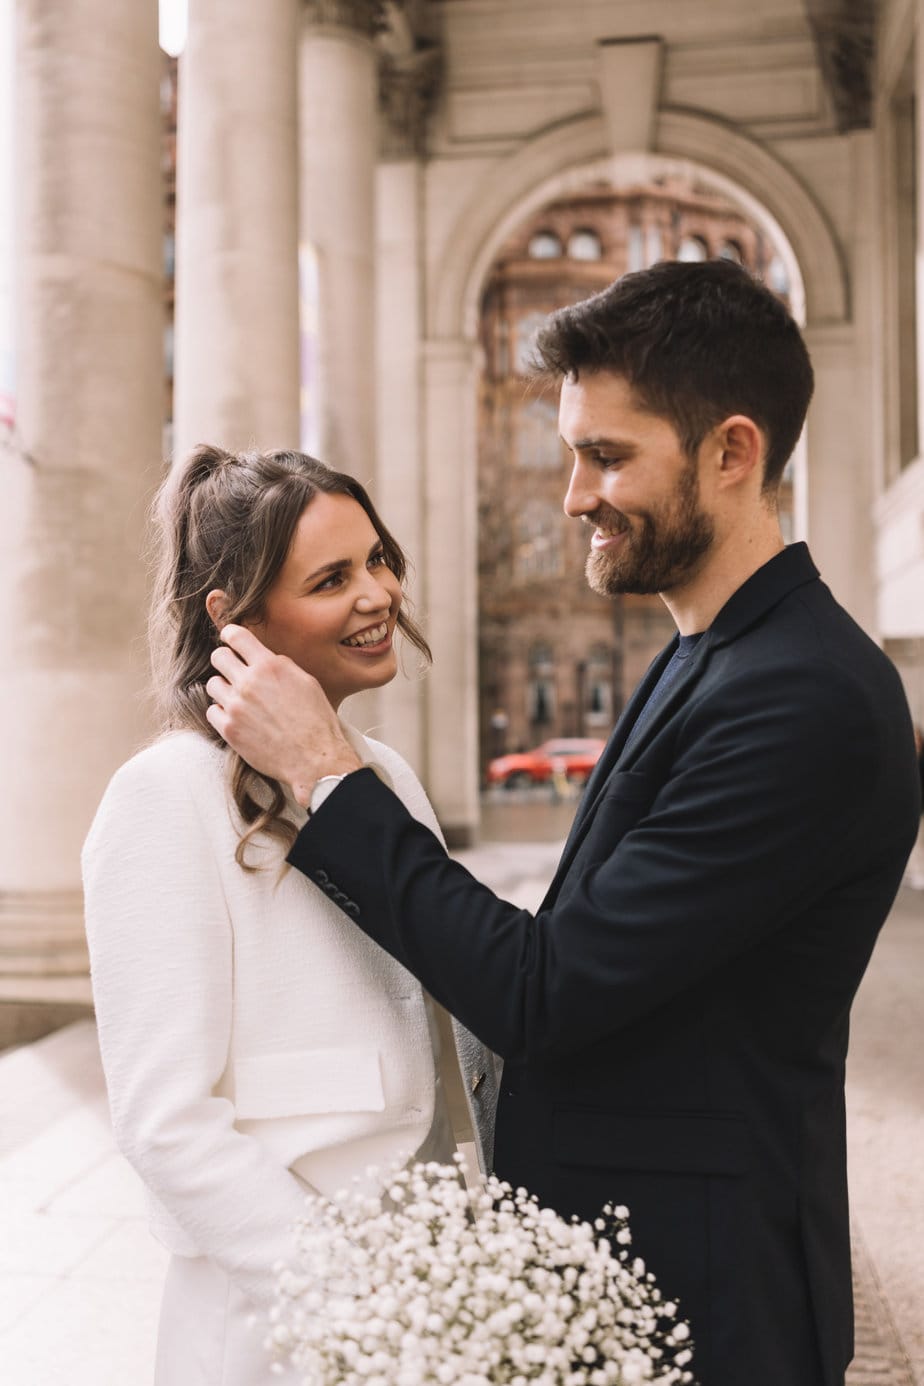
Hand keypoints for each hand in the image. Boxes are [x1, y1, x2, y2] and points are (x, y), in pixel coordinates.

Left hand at [205, 626, 360, 806]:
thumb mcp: (307, 682)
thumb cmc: (316, 722)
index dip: (230, 634)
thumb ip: (281, 666)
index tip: (229, 637)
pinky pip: (212, 711)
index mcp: (270, 666)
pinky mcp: (229, 729)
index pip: (237, 636)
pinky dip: (222, 713)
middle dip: (225, 660)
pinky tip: (237, 717)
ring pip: (213, 684)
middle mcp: (249, 683)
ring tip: (239, 699)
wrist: (314, 758)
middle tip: (233, 670)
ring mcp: (236, 706)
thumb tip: (264, 658)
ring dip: (224, 689)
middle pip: (218, 657)